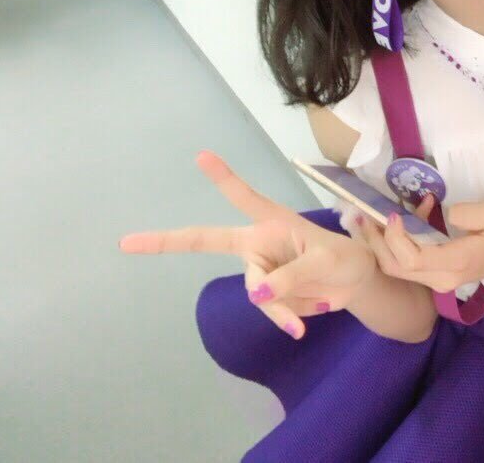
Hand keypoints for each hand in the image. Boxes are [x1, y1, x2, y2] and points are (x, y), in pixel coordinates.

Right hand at [119, 151, 375, 339]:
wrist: (356, 284)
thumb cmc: (343, 259)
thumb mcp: (325, 262)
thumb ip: (291, 275)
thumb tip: (256, 293)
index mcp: (271, 222)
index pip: (242, 197)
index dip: (223, 178)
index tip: (202, 156)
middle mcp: (257, 243)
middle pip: (207, 242)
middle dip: (165, 242)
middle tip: (127, 242)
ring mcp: (260, 269)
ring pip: (256, 292)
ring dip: (284, 306)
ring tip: (318, 303)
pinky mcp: (267, 294)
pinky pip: (270, 309)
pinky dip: (288, 318)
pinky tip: (301, 327)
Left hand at [364, 198, 483, 292]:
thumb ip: (467, 213)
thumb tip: (441, 214)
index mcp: (455, 264)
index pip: (409, 259)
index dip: (393, 237)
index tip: (394, 213)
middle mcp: (441, 278)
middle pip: (394, 267)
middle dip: (375, 242)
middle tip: (365, 215)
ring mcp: (438, 280)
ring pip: (396, 268)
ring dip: (381, 243)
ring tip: (374, 217)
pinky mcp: (438, 275)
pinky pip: (407, 264)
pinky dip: (396, 244)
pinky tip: (404, 220)